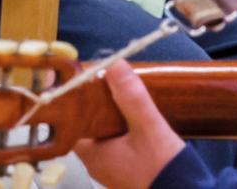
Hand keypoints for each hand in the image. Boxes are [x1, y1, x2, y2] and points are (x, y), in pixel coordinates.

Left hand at [72, 62, 190, 188]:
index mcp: (92, 155)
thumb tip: (115, 66)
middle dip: (100, 104)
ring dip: (115, 116)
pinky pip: (120, 143)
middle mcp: (98, 164)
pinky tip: (138, 117)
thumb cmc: (164, 171)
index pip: (72, 121)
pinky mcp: (129, 170)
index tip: (86, 80)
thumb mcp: (149, 128)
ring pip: (106, 133)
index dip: (78, 99)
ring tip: (125, 94)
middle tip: (110, 82)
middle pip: (90, 124)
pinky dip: (125, 128)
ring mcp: (114, 168)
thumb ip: (132, 97)